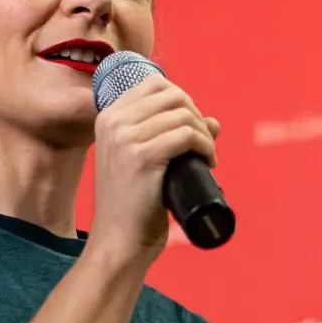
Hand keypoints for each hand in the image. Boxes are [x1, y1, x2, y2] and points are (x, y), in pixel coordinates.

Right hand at [87, 75, 219, 265]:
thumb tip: (213, 121)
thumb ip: (170, 134)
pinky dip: (206, 146)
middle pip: (174, 95)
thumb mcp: (145, 159)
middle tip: (203, 145)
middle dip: (197, 116)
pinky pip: (188, 135)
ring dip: (205, 135)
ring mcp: (126, 138)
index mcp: (108, 116)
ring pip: (184, 114)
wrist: (119, 238)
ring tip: (206, 157)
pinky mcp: (143, 156)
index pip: (155, 84)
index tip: (191, 128)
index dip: (183, 101)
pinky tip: (208, 163)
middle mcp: (113, 121)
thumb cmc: (135, 202)